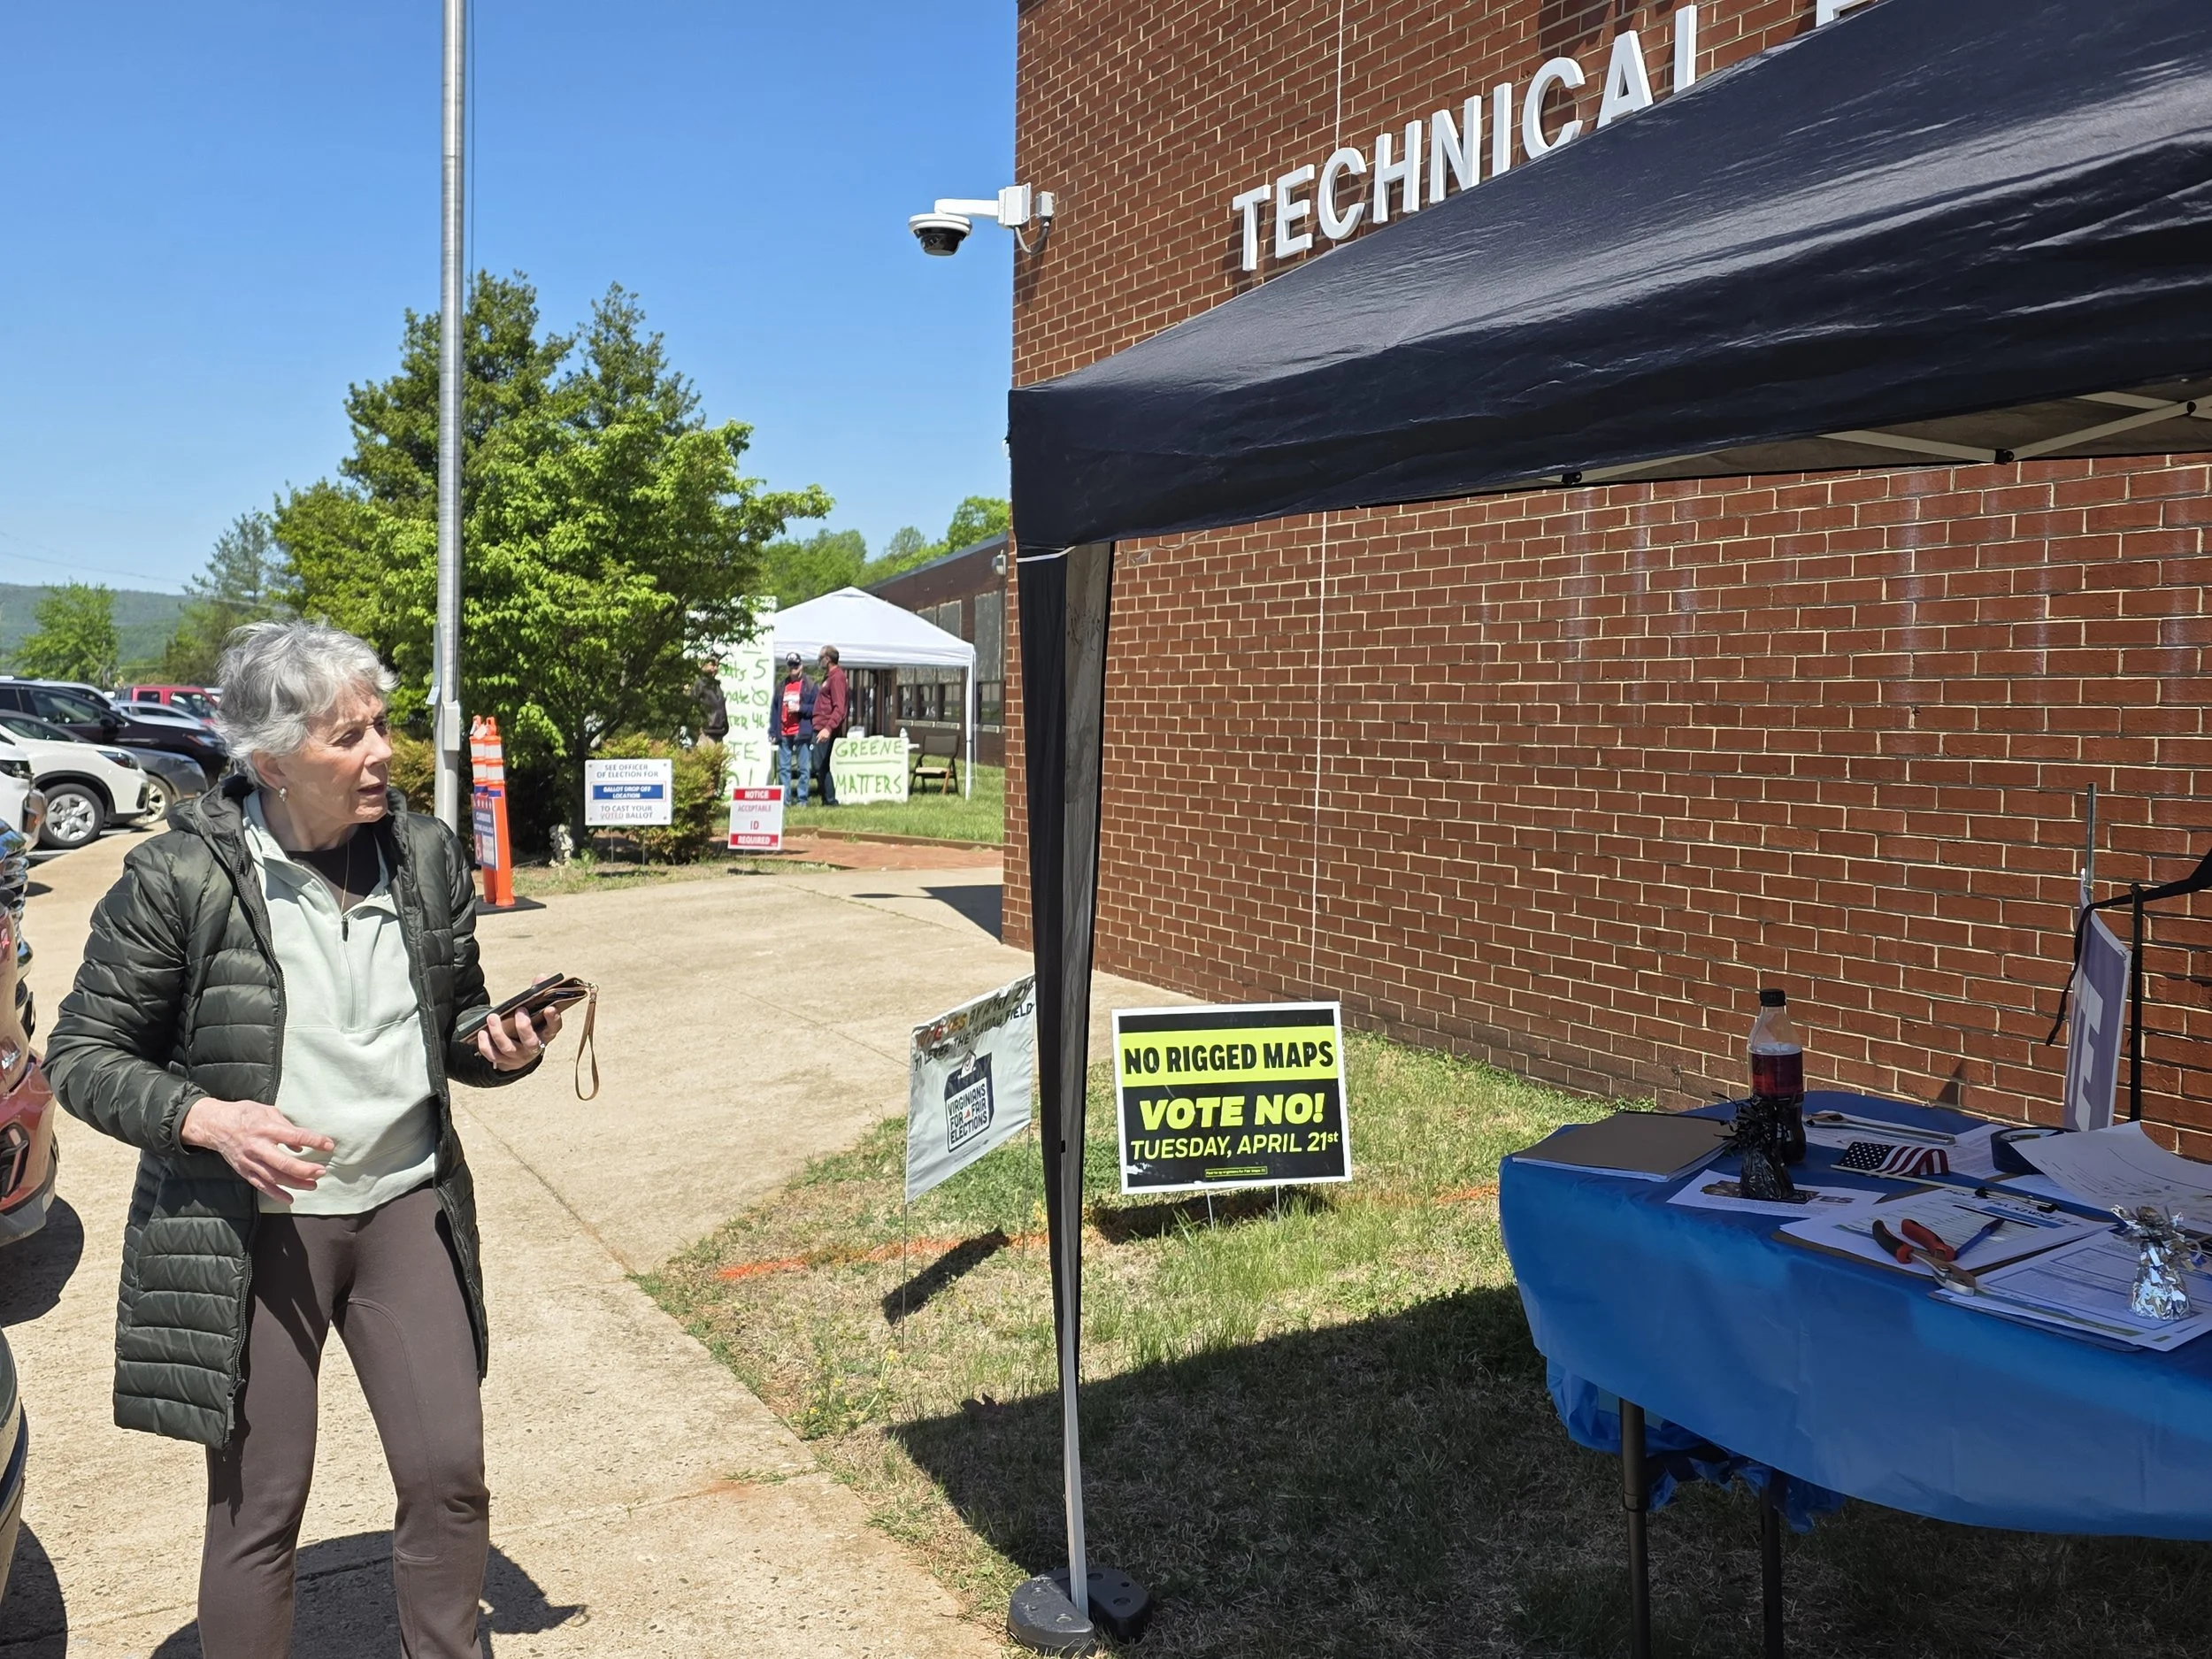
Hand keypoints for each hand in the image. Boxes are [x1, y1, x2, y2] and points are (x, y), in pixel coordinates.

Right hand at [181, 1097, 333, 1203]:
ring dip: (295, 1183)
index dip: (314, 1141)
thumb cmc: (244, 1114)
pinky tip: (289, 1199)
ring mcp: (249, 1161)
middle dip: (304, 1169)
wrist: (214, 1125)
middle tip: (321, 1171)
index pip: (294, 1136)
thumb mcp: (267, 1111)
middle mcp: (257, 1146)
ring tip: (313, 1185)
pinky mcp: (244, 1171)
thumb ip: (286, 1126)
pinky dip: (275, 1194)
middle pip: (283, 1162)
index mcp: (266, 1128)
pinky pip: (260, 1185)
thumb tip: (301, 1145)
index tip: (329, 1145)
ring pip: (274, 1177)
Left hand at [475, 998, 562, 1071]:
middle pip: (530, 1042)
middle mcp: (533, 1047)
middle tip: (519, 1010)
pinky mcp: (503, 1061)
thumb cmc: (529, 1025)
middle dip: (524, 1026)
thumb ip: (538, 994)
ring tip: (492, 1017)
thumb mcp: (536, 1012)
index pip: (554, 1028)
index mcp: (545, 1034)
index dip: (553, 1019)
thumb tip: (542, 976)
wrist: (520, 1051)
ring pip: (508, 1048)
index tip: (549, 1008)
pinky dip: (486, 1045)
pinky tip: (482, 1032)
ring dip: (499, 1033)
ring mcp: (517, 1056)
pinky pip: (493, 1055)